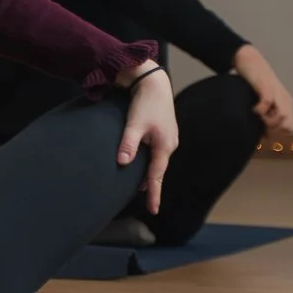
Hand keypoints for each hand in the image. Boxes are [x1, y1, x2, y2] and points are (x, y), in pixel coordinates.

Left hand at [115, 68, 180, 214]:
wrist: (154, 82)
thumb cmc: (145, 102)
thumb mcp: (134, 123)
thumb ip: (129, 143)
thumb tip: (123, 162)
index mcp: (164, 145)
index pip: (157, 175)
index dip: (154, 193)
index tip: (153, 210)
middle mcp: (169, 144)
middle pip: (158, 170)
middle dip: (152, 185)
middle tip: (149, 204)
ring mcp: (167, 138)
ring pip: (157, 161)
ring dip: (150, 173)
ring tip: (142, 188)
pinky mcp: (163, 132)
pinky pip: (156, 153)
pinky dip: (150, 161)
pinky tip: (142, 164)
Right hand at [232, 45, 292, 134]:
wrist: (249, 60)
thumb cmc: (253, 83)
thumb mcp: (264, 100)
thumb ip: (267, 114)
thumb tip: (262, 136)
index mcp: (286, 104)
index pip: (288, 128)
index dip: (275, 133)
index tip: (261, 129)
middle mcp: (285, 100)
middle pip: (287, 126)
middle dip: (272, 130)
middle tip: (259, 124)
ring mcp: (277, 93)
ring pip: (282, 117)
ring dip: (267, 121)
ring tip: (256, 115)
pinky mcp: (267, 86)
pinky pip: (268, 103)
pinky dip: (259, 109)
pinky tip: (252, 107)